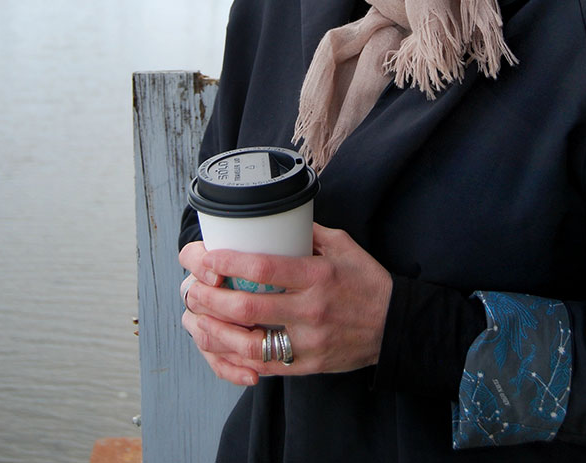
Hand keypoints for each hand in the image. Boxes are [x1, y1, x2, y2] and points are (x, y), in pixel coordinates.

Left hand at [178, 224, 392, 385]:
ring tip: (194, 318)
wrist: (395, 326)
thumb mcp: (343, 245)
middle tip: (190, 287)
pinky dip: (235, 358)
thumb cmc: (367, 281)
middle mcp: (310, 310)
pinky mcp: (307, 366)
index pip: (263, 267)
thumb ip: (308, 233)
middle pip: (246, 306)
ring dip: (214, 331)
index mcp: (317, 275)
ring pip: (248, 343)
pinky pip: (263, 366)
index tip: (205, 256)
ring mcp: (307, 343)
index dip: (227, 261)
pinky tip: (218, 345)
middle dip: (209, 296)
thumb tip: (275, 220)